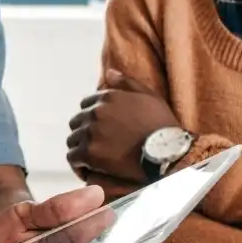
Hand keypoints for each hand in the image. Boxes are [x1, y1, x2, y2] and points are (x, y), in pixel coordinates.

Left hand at [66, 70, 182, 183]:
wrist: (168, 153)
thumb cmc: (163, 126)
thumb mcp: (149, 97)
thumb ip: (127, 83)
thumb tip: (108, 72)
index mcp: (107, 97)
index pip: (86, 105)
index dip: (93, 119)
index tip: (102, 130)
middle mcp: (95, 112)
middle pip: (77, 122)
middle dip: (85, 133)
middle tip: (98, 146)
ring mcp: (90, 132)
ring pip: (73, 140)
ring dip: (81, 149)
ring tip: (93, 160)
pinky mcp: (88, 153)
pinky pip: (73, 158)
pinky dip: (78, 165)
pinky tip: (89, 171)